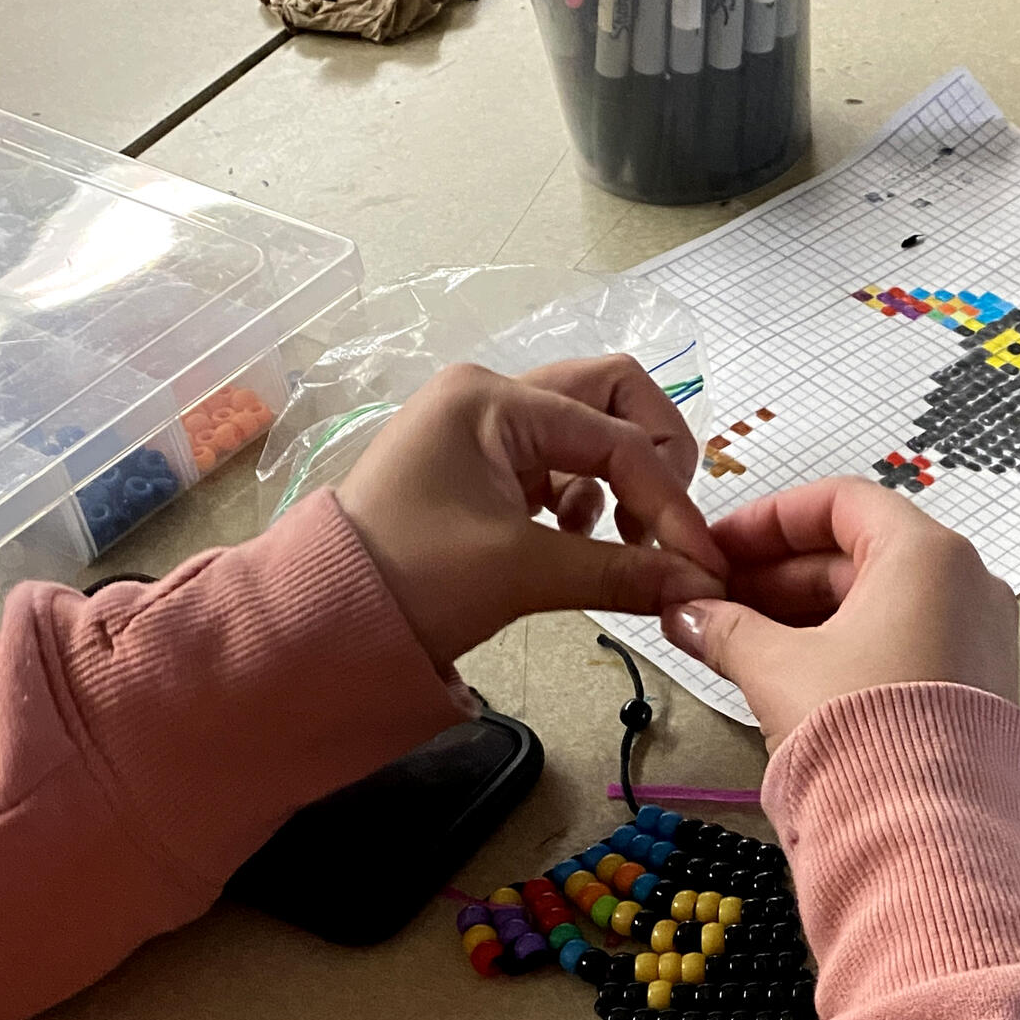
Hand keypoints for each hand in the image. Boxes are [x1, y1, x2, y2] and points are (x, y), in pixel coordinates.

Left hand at [335, 357, 724, 667]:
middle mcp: (491, 397)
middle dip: (654, 462)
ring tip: (623, 546)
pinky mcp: (484, 469)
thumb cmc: (406, 581)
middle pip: (612, 399)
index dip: (669, 501)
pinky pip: (562, 466)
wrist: (319, 622)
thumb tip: (701, 587)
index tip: (701, 564)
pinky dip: (589, 499)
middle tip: (668, 528)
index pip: (616, 436)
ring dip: (622, 482)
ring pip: (590, 431)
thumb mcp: (520, 573)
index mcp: (492, 399)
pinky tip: (579, 542)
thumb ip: (622, 572)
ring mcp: (486, 431)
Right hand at [661, 477, 1018, 747]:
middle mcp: (967, 585)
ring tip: (737, 643)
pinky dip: (845, 647)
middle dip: (777, 576)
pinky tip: (787, 676)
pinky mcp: (977, 689)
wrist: (930, 837)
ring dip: (803, 616)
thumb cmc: (860, 731)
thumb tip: (684, 612)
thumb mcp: (777, 668)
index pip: (840, 502)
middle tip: (713, 602)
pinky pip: (904, 643)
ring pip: (879, 604)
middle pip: (858, 553)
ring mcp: (979, 638)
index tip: (716, 548)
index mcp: (928, 554)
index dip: (767, 520)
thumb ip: (725, 629)